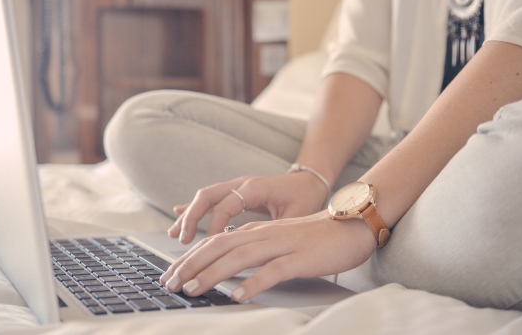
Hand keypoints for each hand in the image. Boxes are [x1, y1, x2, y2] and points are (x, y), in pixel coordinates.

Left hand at [160, 211, 376, 301]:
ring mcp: (281, 245)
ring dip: (212, 274)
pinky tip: (238, 296)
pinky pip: (273, 271)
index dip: (189, 258)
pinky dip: (253, 283)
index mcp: (256, 232)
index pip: (214, 242)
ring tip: (192, 290)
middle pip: (218, 247)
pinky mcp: (300, 258)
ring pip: (239, 257)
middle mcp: (263, 235)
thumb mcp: (278, 241)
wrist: (351, 225)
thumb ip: (254, 251)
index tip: (170, 275)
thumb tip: (228, 269)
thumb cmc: (315, 238)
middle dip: (190, 266)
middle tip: (169, 284)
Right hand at [167, 171, 329, 243]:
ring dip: (189, 215)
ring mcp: (236, 186)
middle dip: (192, 218)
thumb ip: (277, 228)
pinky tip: (178, 216)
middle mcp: (242, 183)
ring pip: (205, 197)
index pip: (227, 205)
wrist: (310, 180)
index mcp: (256, 187)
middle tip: (182, 240)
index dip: (216, 225)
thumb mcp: (296, 214)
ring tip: (175, 235)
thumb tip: (259, 249)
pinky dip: (194, 209)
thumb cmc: (306, 197)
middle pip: (208, 196)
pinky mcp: (235, 192)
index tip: (209, 245)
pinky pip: (210, 199)